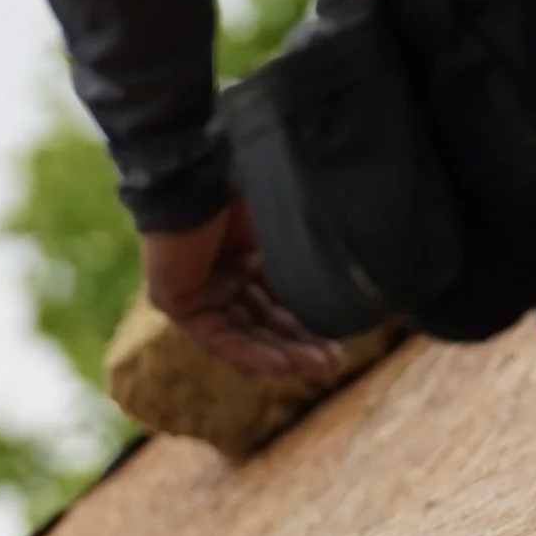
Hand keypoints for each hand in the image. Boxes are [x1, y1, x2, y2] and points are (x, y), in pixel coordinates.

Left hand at [144, 197, 343, 379]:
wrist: (201, 170)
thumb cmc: (246, 182)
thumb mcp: (286, 230)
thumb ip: (306, 260)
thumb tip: (361, 282)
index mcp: (245, 251)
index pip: (279, 297)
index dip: (310, 320)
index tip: (345, 338)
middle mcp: (221, 273)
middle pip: (263, 320)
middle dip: (301, 343)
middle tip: (337, 361)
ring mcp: (197, 288)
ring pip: (244, 333)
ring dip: (282, 353)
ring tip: (321, 365)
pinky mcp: (175, 299)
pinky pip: (216, 337)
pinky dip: (249, 352)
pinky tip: (283, 366)